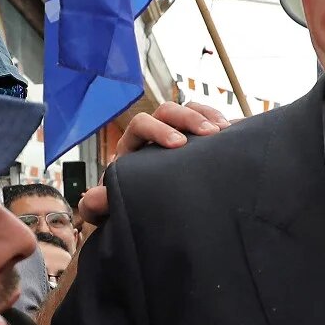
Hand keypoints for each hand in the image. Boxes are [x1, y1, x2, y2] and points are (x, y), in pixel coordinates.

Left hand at [76, 103, 227, 226]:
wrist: (148, 214)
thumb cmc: (129, 209)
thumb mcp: (111, 209)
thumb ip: (96, 206)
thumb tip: (89, 200)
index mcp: (132, 147)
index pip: (140, 124)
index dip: (157, 130)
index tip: (177, 145)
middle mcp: (153, 136)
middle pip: (167, 111)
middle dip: (188, 118)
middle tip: (209, 134)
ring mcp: (178, 135)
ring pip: (190, 110)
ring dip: (207, 115)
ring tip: (224, 131)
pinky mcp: (197, 143)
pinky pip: (209, 120)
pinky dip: (221, 122)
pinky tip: (235, 132)